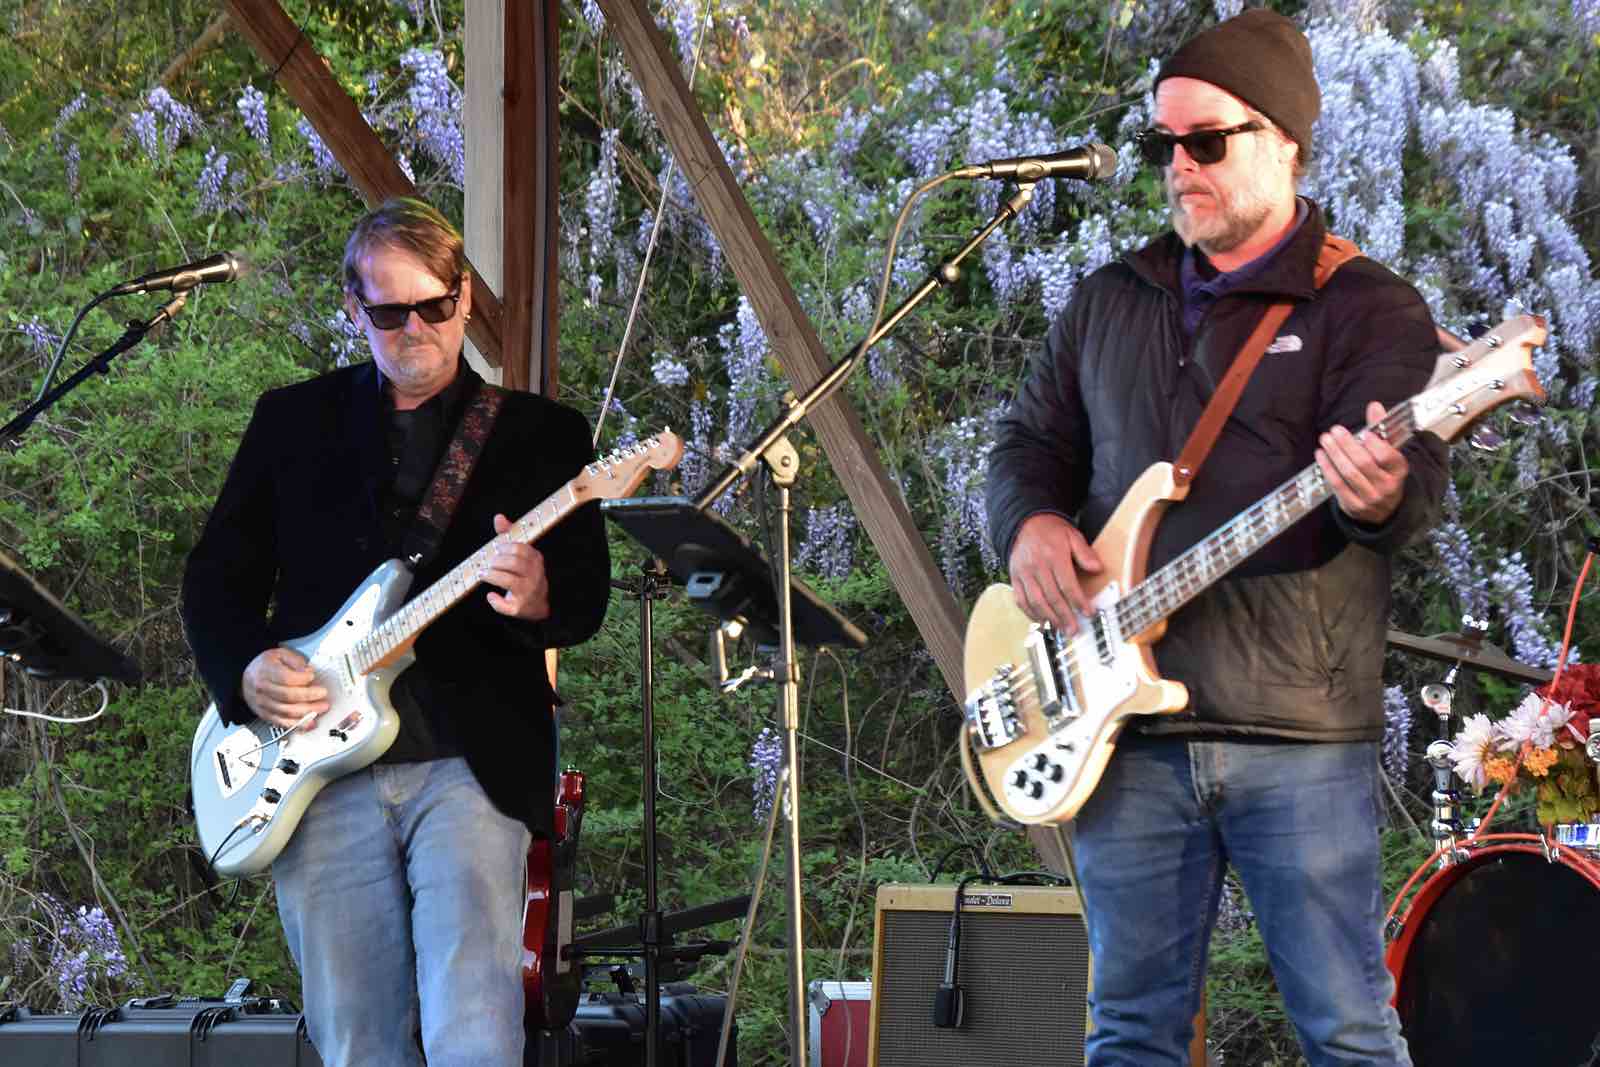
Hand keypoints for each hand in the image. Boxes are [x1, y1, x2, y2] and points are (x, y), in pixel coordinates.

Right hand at [242, 647, 328, 729]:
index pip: (285, 678)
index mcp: (266, 671)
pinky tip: (310, 722)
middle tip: (323, 693)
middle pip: (288, 696)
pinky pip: (282, 722)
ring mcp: (263, 704)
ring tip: (321, 708)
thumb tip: (308, 671)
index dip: (302, 678)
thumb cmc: (265, 666)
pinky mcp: (265, 715)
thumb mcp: (280, 655)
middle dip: (309, 696)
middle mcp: (262, 689)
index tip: (312, 675)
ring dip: (307, 712)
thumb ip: (295, 661)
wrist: (245, 679)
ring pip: (286, 711)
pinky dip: (298, 724)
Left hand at [484, 513, 550, 620]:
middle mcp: (535, 576)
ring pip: (509, 581)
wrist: (537, 604)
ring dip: (492, 576)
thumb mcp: (521, 554)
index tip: (496, 550)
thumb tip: (498, 517)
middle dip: (496, 561)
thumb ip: (509, 535)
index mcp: (536, 560)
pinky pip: (507, 605)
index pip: (520, 549)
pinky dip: (496, 601)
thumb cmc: (525, 574)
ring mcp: (528, 592)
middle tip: (488, 563)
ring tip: (482, 574)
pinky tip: (491, 596)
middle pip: (514, 564)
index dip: (504, 548)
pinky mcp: (520, 607)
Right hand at [1007, 513, 1103, 632]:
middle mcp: (1037, 565)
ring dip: (1049, 618)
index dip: (1078, 601)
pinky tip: (1042, 620)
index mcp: (1053, 555)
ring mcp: (1023, 573)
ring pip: (1035, 601)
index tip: (1088, 613)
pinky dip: (1030, 613)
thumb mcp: (1072, 535)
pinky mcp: (1014, 578)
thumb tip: (1097, 569)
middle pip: (1052, 596)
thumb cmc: (1051, 531)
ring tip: (1061, 628)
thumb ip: (1085, 553)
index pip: (1067, 584)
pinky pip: (1021, 600)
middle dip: (1064, 616)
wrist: (1025, 522)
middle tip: (1074, 630)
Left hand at [1317, 400, 1409, 524]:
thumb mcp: (1389, 451)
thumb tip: (1374, 405)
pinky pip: (1338, 485)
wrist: (1384, 508)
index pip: (1388, 457)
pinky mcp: (1354, 507)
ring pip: (1349, 474)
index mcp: (1399, 470)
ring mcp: (1371, 499)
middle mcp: (1388, 486)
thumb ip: (1381, 429)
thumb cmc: (1384, 472)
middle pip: (1364, 464)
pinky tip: (1321, 456)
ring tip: (1325, 440)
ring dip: (1335, 455)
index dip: (1375, 445)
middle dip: (1347, 445)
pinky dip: (1328, 469)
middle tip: (1334, 430)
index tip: (1363, 433)